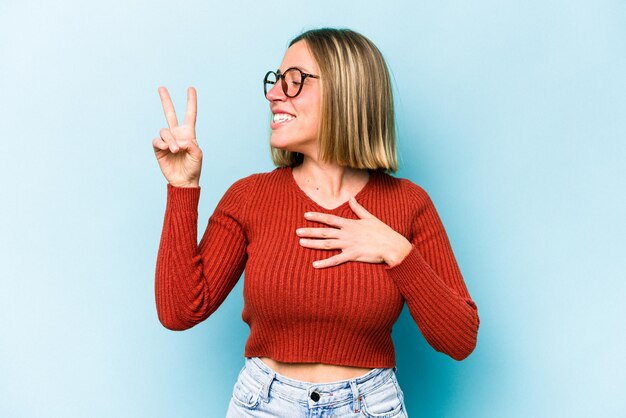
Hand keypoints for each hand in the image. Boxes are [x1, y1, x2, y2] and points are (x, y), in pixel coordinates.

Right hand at [152, 86, 202, 186]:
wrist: (184, 181)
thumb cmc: (193, 168)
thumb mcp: (198, 154)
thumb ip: (191, 144)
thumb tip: (177, 140)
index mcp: (188, 134)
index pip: (190, 115)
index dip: (191, 102)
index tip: (191, 89)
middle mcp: (177, 134)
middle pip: (170, 113)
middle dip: (166, 100)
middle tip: (161, 87)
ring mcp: (167, 141)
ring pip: (164, 131)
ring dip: (170, 140)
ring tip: (175, 150)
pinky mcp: (159, 149)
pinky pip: (157, 141)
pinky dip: (162, 143)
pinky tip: (168, 149)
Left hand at [296, 197, 412, 268]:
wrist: (393, 246)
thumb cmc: (383, 232)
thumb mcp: (370, 217)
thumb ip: (358, 209)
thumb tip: (351, 198)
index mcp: (350, 224)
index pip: (330, 219)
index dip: (317, 217)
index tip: (305, 215)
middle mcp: (347, 234)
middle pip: (324, 232)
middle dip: (310, 231)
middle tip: (297, 232)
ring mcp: (349, 245)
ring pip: (327, 245)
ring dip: (313, 244)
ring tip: (301, 243)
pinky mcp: (353, 256)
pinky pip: (336, 260)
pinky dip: (324, 263)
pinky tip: (314, 264)